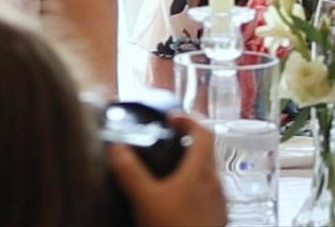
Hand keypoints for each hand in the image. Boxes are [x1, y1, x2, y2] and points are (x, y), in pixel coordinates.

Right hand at [107, 112, 227, 226]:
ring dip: (186, 168)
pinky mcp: (216, 222)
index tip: (168, 117)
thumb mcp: (145, 199)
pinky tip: (170, 204)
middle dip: (183, 144)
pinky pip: (204, 196)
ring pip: (204, 176)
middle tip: (160, 143)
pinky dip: (189, 190)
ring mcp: (218, 205)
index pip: (203, 132)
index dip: (187, 119)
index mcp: (202, 171)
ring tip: (161, 174)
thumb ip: (128, 171)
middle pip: (205, 153)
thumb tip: (115, 147)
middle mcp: (215, 185)